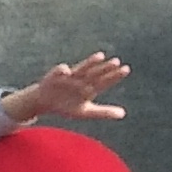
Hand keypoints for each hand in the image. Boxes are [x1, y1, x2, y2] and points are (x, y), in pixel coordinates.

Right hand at [3, 54, 130, 126]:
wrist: (45, 102)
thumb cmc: (66, 106)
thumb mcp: (85, 112)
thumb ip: (103, 112)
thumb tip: (123, 114)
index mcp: (90, 88)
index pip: (105, 81)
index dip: (115, 76)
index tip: (125, 69)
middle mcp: (82, 80)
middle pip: (96, 73)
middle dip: (105, 68)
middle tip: (116, 62)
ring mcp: (69, 77)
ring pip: (81, 69)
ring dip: (90, 63)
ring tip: (100, 56)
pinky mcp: (55, 76)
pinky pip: (59, 72)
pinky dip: (62, 70)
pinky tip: (66, 71)